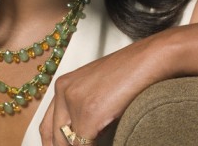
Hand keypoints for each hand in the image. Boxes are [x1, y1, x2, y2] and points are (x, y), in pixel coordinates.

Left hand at [39, 31, 175, 144]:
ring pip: (69, 143)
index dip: (54, 144)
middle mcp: (64, 91)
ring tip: (99, 145)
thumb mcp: (97, 88)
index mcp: (63, 85)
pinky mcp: (90, 113)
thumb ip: (81, 108)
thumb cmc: (132, 72)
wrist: (150, 59)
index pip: (47, 126)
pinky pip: (83, 145)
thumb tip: (79, 138)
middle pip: (54, 136)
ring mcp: (75, 102)